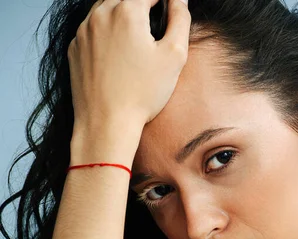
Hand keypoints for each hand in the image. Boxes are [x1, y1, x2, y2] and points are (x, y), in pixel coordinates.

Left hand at [67, 0, 190, 138]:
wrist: (106, 124)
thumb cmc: (142, 94)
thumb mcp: (174, 56)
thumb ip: (180, 19)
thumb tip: (178, 0)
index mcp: (127, 11)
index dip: (163, 1)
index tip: (169, 12)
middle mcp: (100, 14)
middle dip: (141, 5)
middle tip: (153, 26)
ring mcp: (83, 31)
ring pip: (104, 8)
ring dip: (122, 15)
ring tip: (135, 38)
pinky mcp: (74, 49)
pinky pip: (91, 29)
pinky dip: (105, 32)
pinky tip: (117, 54)